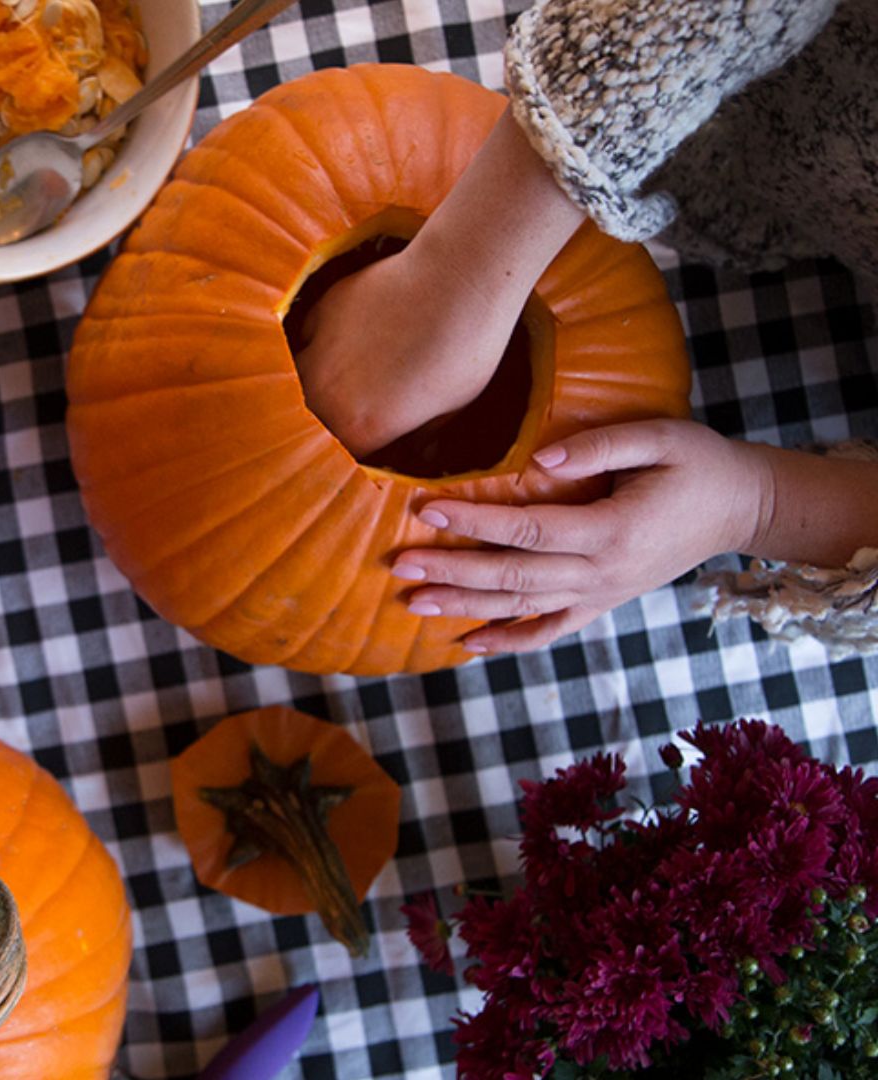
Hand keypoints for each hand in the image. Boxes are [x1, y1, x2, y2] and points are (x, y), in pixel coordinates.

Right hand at [294, 242, 522, 456]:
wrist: (458, 280)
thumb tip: (421, 452)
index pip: (341, 458)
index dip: (355, 455)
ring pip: (298, 380)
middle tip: (355, 412)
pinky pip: (308, 336)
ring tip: (338, 380)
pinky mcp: (322, 311)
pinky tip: (346, 337)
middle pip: (310, 422)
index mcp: (360, 427)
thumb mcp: (454, 406)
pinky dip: (320, 342)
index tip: (369, 447)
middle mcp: (328, 395)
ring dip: (313, 385)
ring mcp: (319, 350)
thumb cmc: (467, 349)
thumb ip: (424, 435)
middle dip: (326, 423)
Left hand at [392, 419, 773, 653]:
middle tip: (400, 566)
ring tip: (412, 604)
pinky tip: (467, 643)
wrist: (742, 507)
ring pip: (522, 608)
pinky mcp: (602, 602)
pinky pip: (549, 630)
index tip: (425, 510)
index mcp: (612, 531)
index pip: (527, 529)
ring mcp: (601, 594)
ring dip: (465, 607)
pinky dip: (508, 641)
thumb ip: (599, 446)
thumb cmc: (698, 464)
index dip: (474, 522)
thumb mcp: (660, 439)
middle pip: (513, 577)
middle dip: (452, 572)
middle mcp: (602, 572)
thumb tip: (539, 459)